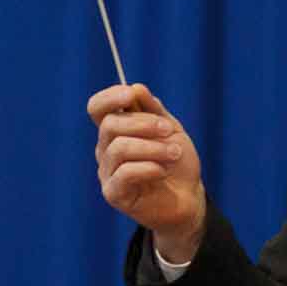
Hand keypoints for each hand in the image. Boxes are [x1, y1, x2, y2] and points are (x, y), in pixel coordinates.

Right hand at [87, 82, 205, 261]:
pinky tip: (163, 171)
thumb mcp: (170, 129)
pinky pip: (124, 174)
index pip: (97, 108)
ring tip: (175, 153)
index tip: (132, 95)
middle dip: (143, 123)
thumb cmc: (176, 161)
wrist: (189, 197)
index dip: (109, 97)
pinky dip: (148, 168)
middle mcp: (106, 149)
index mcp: (116, 130)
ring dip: (152, 147)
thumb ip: (154, 110)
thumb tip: (136, 88)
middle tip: (169, 130)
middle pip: (110, 125)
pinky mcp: (113, 194)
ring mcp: (107, 172)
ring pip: (119, 149)